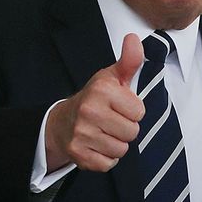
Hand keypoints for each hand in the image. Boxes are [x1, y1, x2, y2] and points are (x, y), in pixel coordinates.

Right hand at [45, 33, 145, 171]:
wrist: (62, 122)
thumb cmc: (95, 99)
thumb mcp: (112, 77)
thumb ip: (129, 61)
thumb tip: (134, 38)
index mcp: (102, 90)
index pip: (140, 112)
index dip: (132, 111)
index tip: (118, 106)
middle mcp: (89, 110)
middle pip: (132, 132)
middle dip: (125, 128)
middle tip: (110, 121)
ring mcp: (82, 134)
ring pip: (121, 149)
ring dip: (116, 143)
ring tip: (103, 132)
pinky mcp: (78, 154)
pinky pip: (109, 163)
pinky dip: (106, 158)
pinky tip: (96, 145)